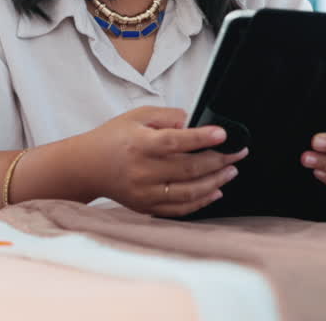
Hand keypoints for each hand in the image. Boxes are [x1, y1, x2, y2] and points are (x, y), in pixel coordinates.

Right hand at [79, 106, 246, 216]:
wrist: (87, 167)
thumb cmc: (114, 138)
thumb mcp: (136, 116)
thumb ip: (165, 116)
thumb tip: (192, 121)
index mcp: (140, 144)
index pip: (175, 141)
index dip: (201, 138)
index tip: (223, 134)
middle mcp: (142, 170)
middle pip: (188, 169)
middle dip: (218, 161)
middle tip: (238, 153)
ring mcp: (144, 192)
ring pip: (188, 192)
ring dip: (215, 182)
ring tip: (231, 171)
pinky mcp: (146, 206)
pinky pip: (179, 209)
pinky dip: (200, 202)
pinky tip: (215, 191)